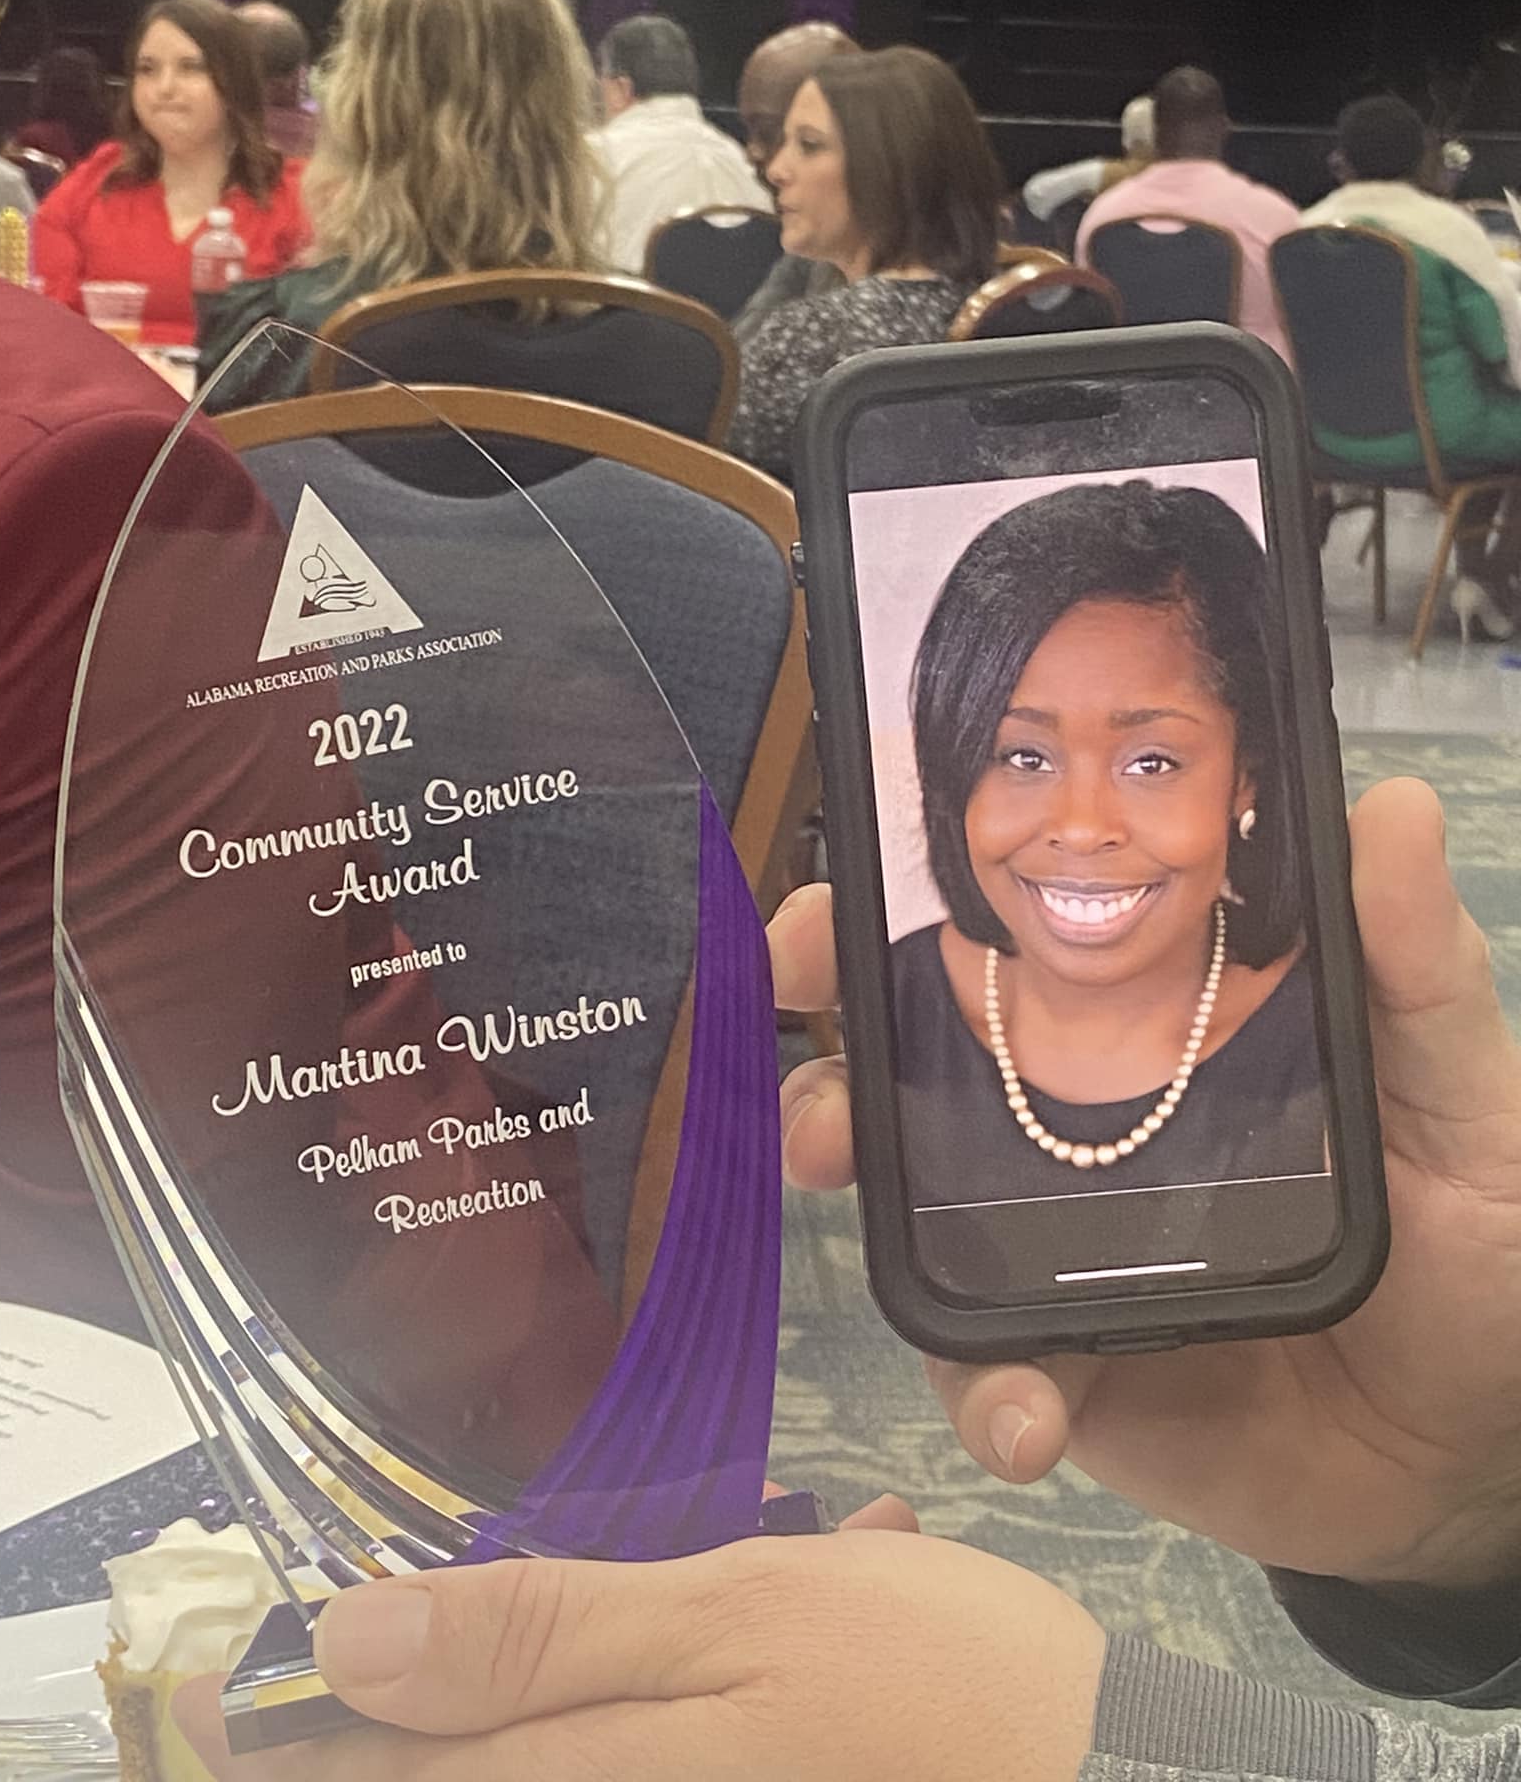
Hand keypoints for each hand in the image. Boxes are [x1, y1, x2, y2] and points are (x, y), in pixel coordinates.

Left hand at [175, 1522, 1102, 1780]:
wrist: (1095, 1771)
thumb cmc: (914, 1683)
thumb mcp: (729, 1622)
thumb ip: (536, 1637)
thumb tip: (344, 1640)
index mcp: (577, 1778)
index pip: (371, 1767)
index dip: (273, 1714)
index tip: (215, 1660)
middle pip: (442, 1763)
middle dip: (406, 1673)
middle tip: (403, 1589)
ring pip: (541, 1739)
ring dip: (543, 1644)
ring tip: (636, 1572)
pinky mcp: (722, 1773)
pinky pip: (624, 1735)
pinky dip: (630, 1666)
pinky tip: (735, 1593)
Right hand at [774, 777, 1520, 1590]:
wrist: (1470, 1455)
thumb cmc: (1475, 1244)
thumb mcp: (1461, 1093)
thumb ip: (1416, 970)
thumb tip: (1392, 807)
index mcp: (1155, 1029)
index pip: (1008, 947)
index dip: (903, 916)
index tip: (832, 911)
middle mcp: (1084, 1123)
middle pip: (916, 1065)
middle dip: (828, 1052)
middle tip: (808, 1064)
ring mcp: (1057, 1246)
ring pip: (912, 1205)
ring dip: (858, 1191)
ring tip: (849, 1189)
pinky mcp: (1065, 1365)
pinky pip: (982, 1370)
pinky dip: (983, 1391)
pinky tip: (1029, 1414)